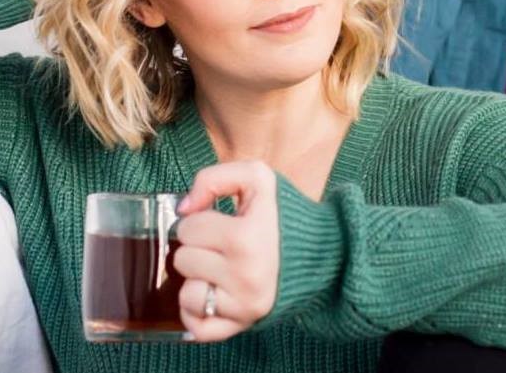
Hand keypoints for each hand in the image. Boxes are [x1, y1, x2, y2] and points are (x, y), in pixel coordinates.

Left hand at [173, 159, 279, 342]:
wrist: (322, 252)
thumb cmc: (283, 214)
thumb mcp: (257, 177)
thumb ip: (213, 178)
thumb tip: (184, 207)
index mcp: (246, 237)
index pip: (189, 227)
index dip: (200, 219)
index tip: (218, 221)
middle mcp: (245, 276)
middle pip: (183, 260)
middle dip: (197, 247)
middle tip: (220, 243)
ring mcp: (244, 305)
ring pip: (187, 295)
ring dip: (198, 279)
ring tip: (218, 267)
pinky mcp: (243, 326)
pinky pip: (198, 328)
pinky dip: (198, 312)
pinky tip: (212, 292)